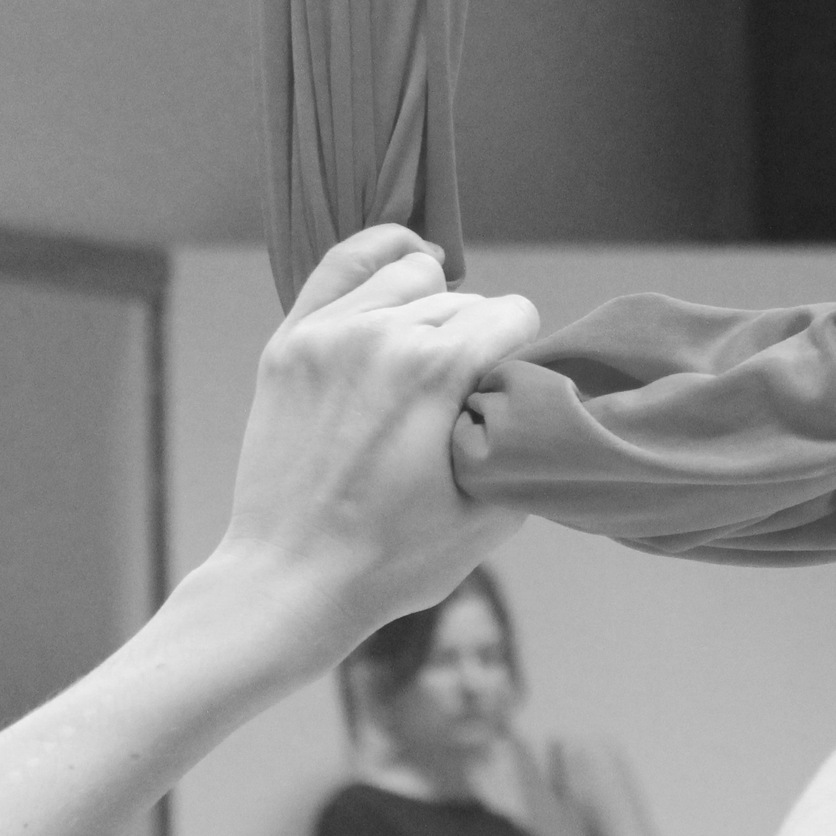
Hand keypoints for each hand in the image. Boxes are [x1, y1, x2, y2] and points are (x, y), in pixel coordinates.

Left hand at [219, 225, 540, 632]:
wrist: (292, 580)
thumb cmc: (391, 560)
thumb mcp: (492, 514)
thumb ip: (529, 445)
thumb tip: (543, 404)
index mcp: (437, 370)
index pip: (513, 316)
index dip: (522, 355)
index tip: (506, 395)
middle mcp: (382, 335)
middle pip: (466, 301)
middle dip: (478, 341)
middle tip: (461, 400)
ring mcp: (328, 333)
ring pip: (413, 275)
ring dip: (435, 304)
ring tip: (429, 352)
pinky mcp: (291, 342)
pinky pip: (343, 264)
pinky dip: (380, 255)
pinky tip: (406, 263)